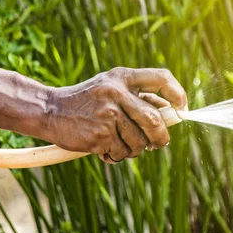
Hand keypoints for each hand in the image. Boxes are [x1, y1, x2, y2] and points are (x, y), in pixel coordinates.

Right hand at [44, 67, 186, 163]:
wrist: (50, 111)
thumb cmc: (88, 100)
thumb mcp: (111, 86)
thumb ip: (138, 96)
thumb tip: (171, 112)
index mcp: (123, 77)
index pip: (161, 78)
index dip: (177, 93)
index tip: (182, 108)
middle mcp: (117, 93)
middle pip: (154, 120)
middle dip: (161, 137)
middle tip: (159, 143)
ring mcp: (108, 115)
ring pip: (139, 141)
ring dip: (135, 149)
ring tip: (121, 144)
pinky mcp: (99, 136)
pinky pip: (121, 152)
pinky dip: (117, 155)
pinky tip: (106, 148)